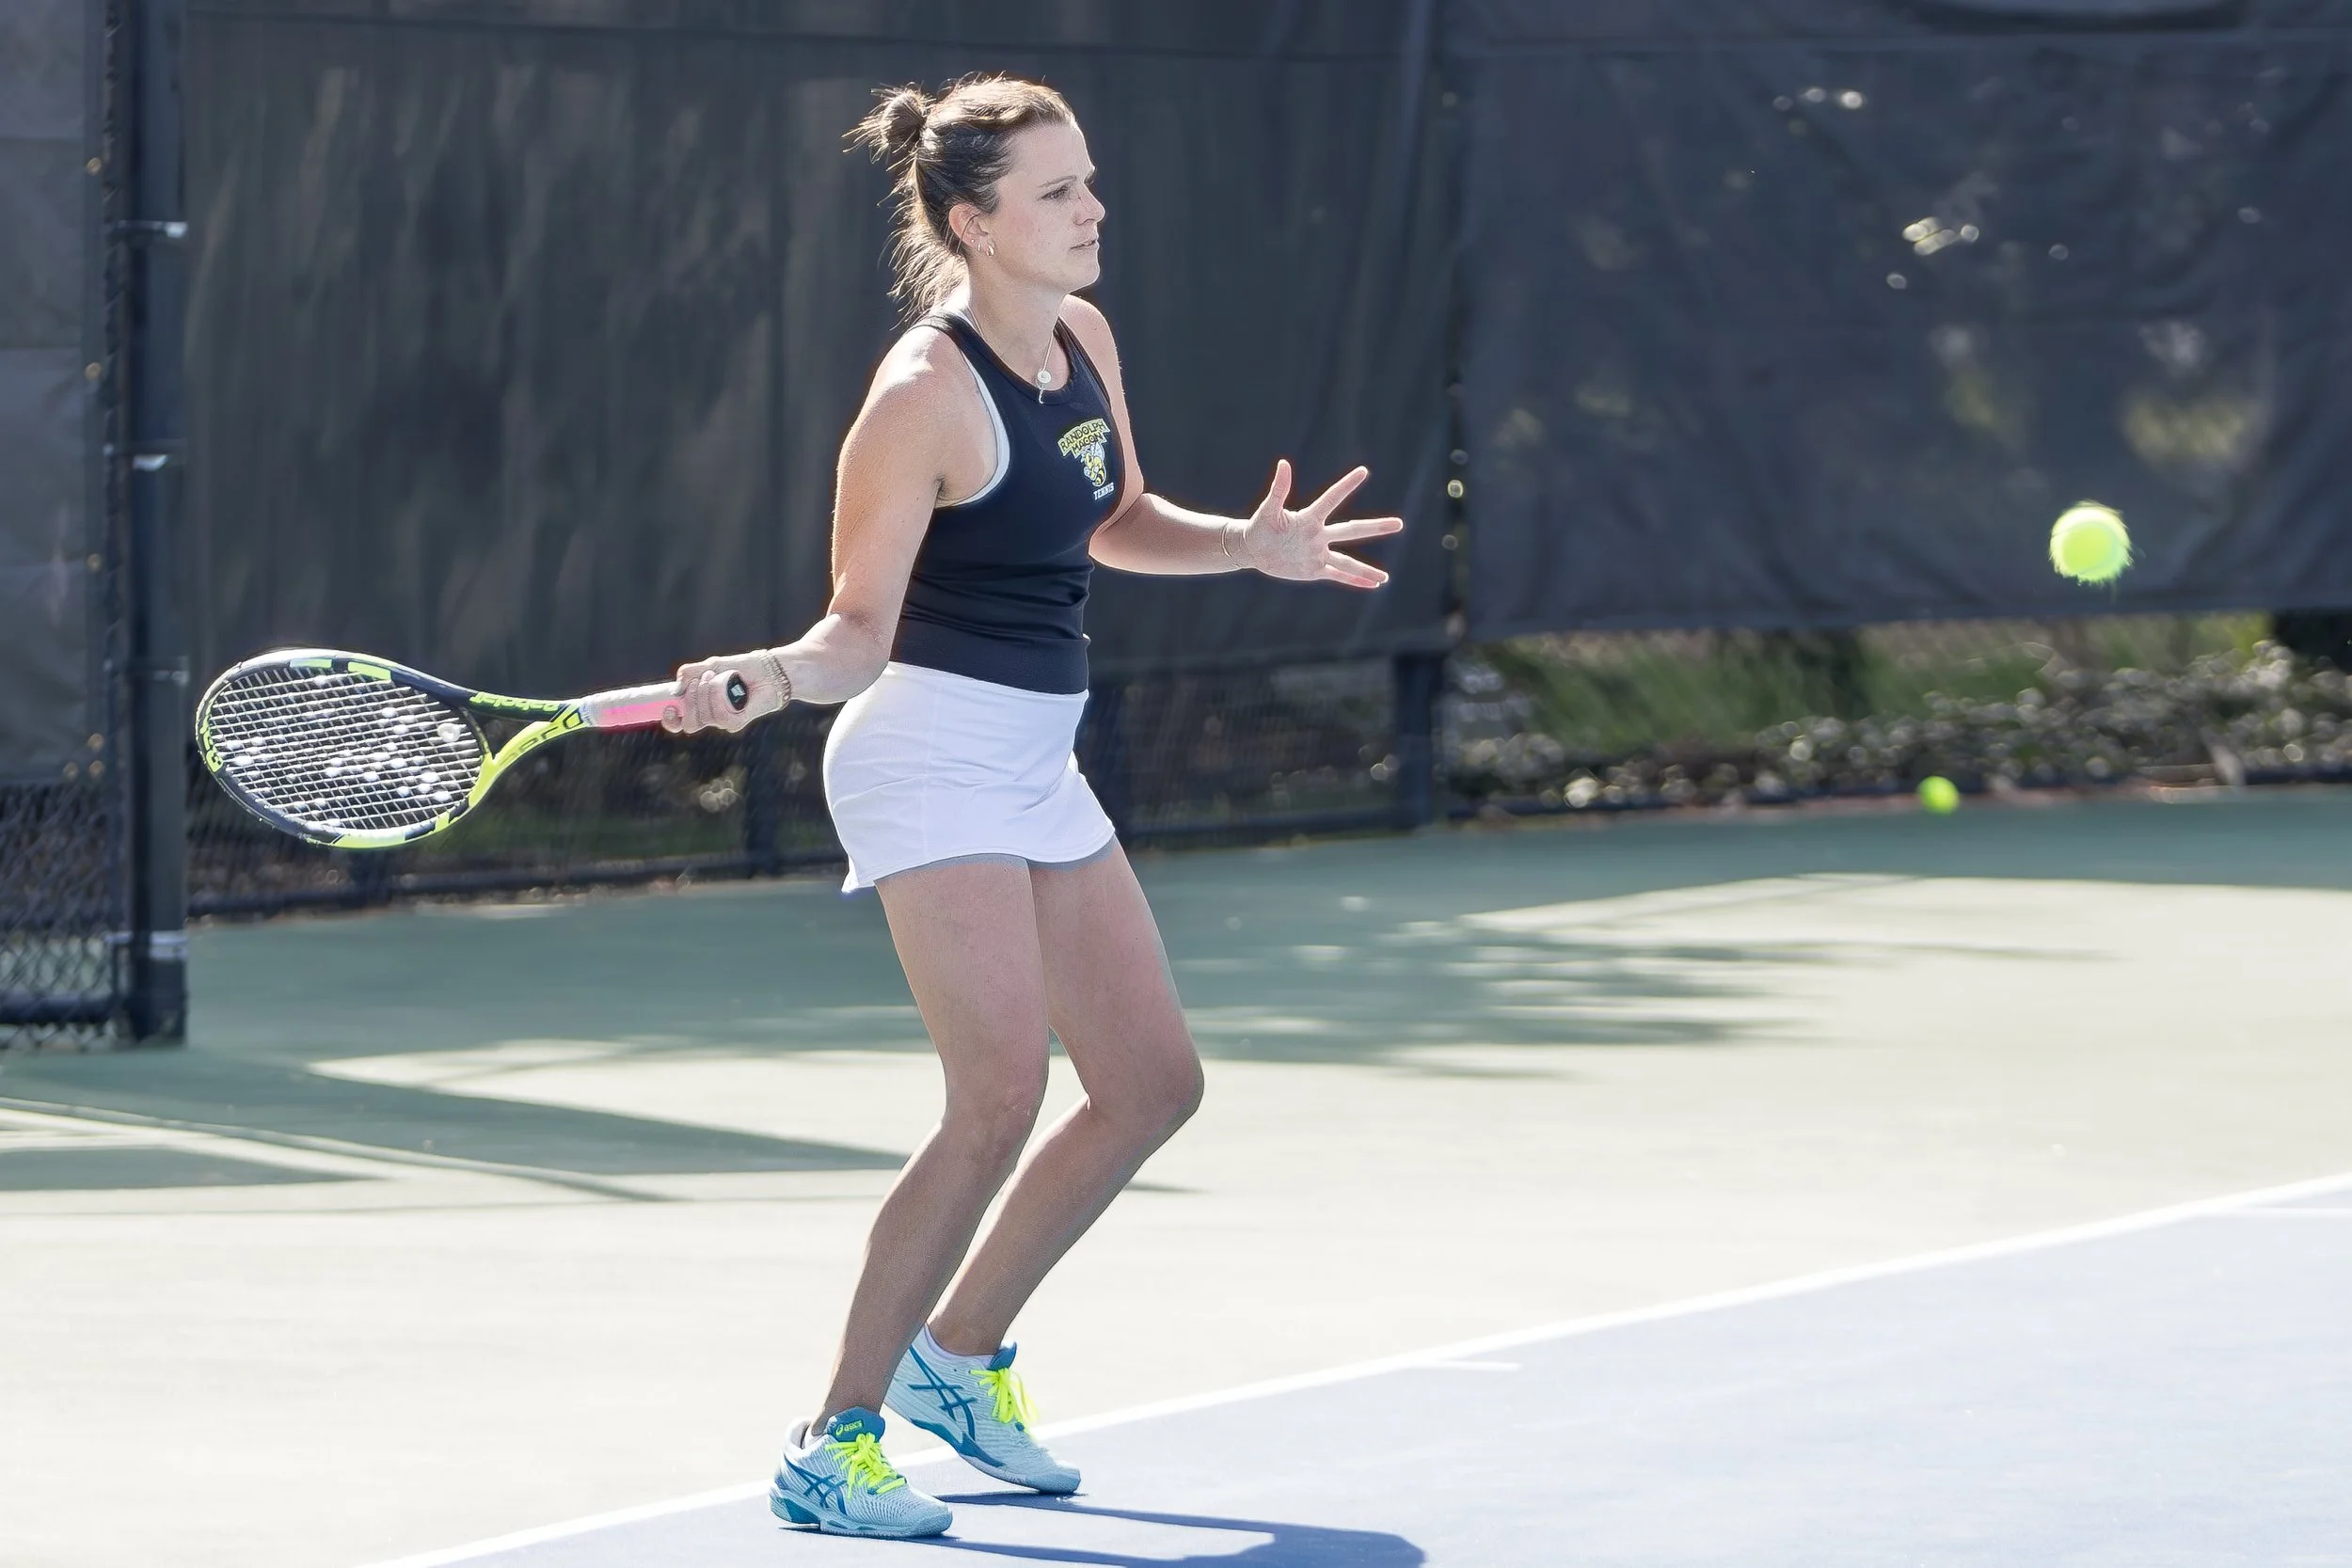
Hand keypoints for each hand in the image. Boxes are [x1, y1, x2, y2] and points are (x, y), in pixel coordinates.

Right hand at [663, 649, 789, 734]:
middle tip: (699, 680)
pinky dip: (718, 698)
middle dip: (690, 700)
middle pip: (688, 723)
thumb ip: (689, 674)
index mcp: (701, 704)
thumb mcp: (711, 665)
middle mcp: (711, 715)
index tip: (668, 707)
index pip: (680, 722)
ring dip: (705, 693)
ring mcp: (725, 719)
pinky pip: (719, 717)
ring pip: (703, 718)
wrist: (771, 669)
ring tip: (715, 676)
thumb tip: (674, 690)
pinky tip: (726, 684)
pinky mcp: (738, 721)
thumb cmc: (744, 667)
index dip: (670, 719)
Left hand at [1233, 461, 1403, 588]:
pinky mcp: (1313, 569)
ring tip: (1386, 577)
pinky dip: (1354, 580)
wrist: (1253, 549)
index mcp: (1309, 518)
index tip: (1363, 471)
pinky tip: (1372, 584)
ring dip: (1367, 569)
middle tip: (1399, 523)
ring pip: (1348, 561)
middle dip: (1375, 528)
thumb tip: (1284, 463)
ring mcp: (1318, 553)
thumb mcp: (1269, 509)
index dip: (1346, 486)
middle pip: (1352, 530)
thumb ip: (1279, 489)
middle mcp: (1319, 535)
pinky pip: (1337, 575)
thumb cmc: (1260, 525)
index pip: (1331, 499)